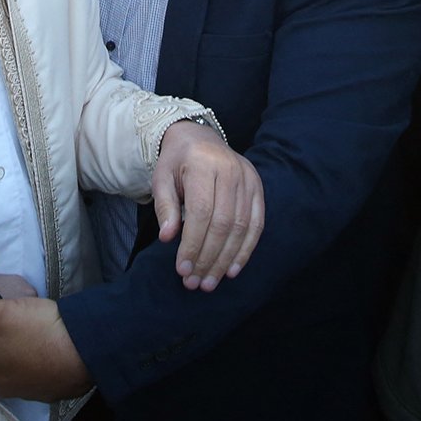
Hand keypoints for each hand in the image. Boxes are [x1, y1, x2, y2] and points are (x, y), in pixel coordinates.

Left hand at [0, 277, 91, 400]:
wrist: (84, 352)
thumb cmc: (36, 333)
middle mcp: (1, 386)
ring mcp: (26, 389)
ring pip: (9, 363)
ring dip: (10, 349)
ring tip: (16, 325)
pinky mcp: (47, 386)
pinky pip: (30, 368)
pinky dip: (30, 356)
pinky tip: (35, 341)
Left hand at [153, 121, 264, 290]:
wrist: (198, 138)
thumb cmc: (176, 162)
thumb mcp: (161, 178)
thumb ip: (164, 206)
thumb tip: (168, 238)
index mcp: (204, 163)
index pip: (200, 212)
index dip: (192, 244)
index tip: (182, 269)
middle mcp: (231, 170)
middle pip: (223, 223)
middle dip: (208, 257)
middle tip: (195, 283)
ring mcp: (248, 178)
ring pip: (241, 227)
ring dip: (225, 260)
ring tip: (210, 282)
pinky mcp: (258, 187)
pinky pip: (257, 224)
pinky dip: (245, 250)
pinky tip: (231, 269)